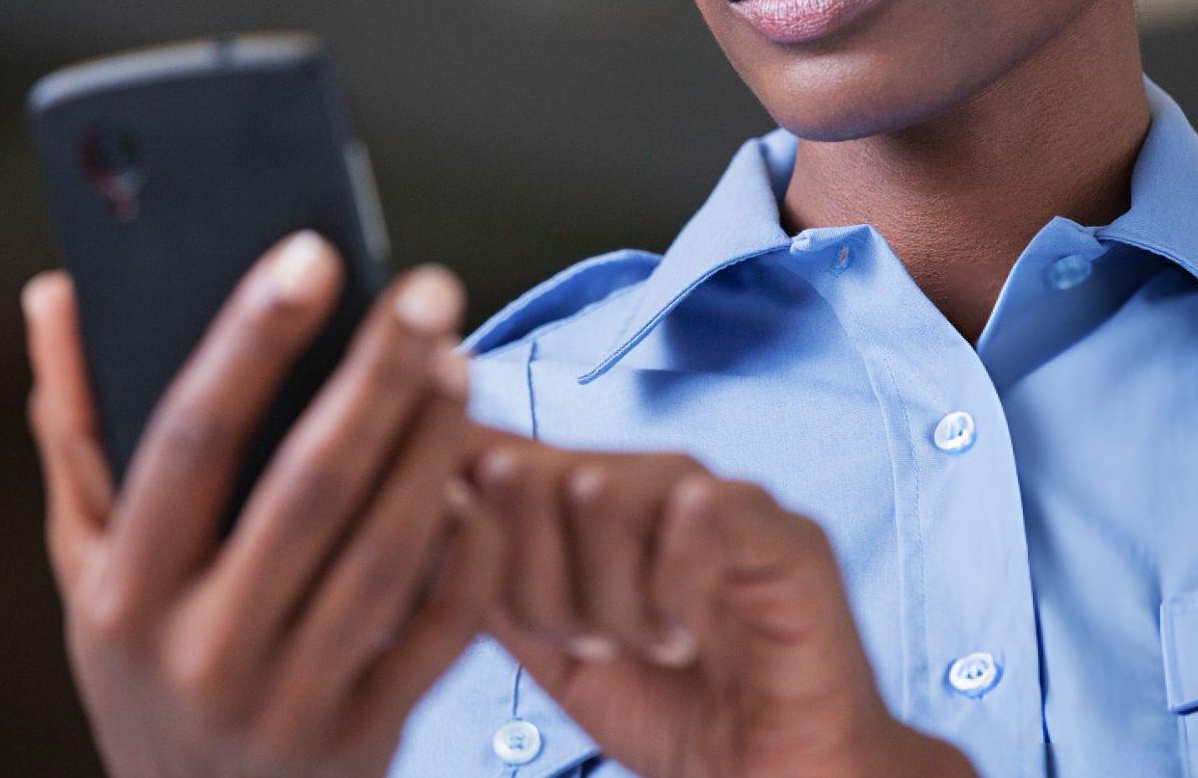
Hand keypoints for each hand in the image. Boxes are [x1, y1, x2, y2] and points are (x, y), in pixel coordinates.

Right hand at [22, 231, 505, 776]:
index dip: (249, 341)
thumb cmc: (145, 667)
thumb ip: (78, 430)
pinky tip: (479, 475)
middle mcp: (203, 651)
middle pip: (309, 488)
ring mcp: (292, 701)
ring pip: (387, 552)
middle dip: (376, 377)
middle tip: (431, 290)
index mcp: (124, 595)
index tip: (310, 253)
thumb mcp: (85, 567)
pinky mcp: (370, 734)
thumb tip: (57, 293)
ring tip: (458, 362)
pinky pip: (443, 624)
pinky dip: (471, 544)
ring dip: (433, 446)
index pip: (188, 443)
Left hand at [462, 437, 976, 777]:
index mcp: (596, 500)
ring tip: (651, 645)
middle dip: (537, 583)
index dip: (466, 489)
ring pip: (602, 489)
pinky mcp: (781, 526)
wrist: (777, 776)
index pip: (502, 452)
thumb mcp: (556, 652)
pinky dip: (673, 594)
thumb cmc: (675, 714)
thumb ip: (495, 588)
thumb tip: (415, 521)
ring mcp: (718, 493)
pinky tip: (690, 639)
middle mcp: (653, 479)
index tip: (463, 541)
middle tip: (594, 643)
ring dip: (608, 597)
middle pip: (532, 475)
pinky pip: (696, 512)